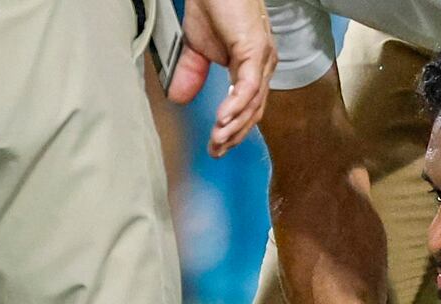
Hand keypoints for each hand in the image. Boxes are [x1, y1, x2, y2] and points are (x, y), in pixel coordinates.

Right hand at [166, 0, 275, 157]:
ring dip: (234, 126)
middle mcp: (262, 66)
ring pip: (253, 104)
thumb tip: (178, 98)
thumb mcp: (196, 47)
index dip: (234, 130)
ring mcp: (262, 59)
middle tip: (216, 152)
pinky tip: (222, 120)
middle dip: (235, 136)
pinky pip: (248, 87)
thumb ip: (191, 73)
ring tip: (217, 141)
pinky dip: (236, 106)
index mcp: (252, 68)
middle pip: (254, 112)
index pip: (248, 108)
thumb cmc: (213, 6)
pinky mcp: (255, 50)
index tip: (217, 147)